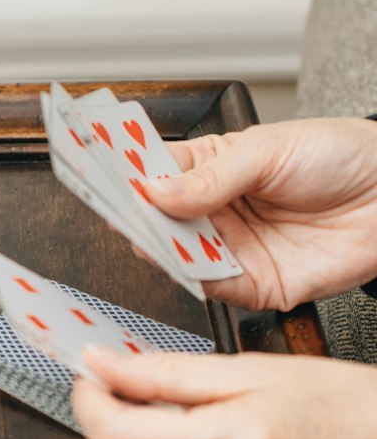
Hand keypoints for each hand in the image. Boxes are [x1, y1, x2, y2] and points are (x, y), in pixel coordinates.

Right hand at [146, 118, 376, 309]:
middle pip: (159, 222)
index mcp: (209, 169)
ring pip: (180, 257)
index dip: (126, 177)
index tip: (100, 176)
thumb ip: (212, 175)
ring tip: (152, 238)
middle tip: (123, 214)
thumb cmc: (338, 155)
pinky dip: (198, 281)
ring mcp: (232, 249)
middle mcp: (214, 212)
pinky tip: (189, 265)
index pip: (153, 174)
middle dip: (139, 220)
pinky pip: (215, 289)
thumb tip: (157, 189)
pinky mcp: (255, 285)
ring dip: (164, 252)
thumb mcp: (269, 150)